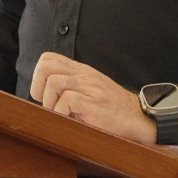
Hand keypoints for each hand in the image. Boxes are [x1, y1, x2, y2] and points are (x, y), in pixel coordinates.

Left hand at [30, 53, 155, 144]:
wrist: (140, 118)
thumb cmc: (112, 110)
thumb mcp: (90, 92)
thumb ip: (70, 88)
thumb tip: (43, 97)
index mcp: (81, 71)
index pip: (48, 58)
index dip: (38, 76)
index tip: (42, 95)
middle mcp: (84, 75)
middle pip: (46, 66)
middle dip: (38, 87)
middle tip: (47, 104)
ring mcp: (90, 87)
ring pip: (54, 82)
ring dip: (50, 103)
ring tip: (60, 115)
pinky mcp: (94, 104)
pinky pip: (68, 100)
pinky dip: (62, 113)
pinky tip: (71, 120)